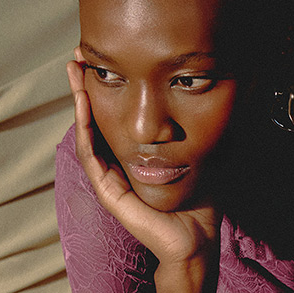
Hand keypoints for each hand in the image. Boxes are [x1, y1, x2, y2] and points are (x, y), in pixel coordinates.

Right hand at [68, 54, 218, 264]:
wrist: (195, 237)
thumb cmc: (200, 199)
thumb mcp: (199, 151)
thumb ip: (196, 126)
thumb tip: (219, 92)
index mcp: (133, 154)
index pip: (114, 114)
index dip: (107, 86)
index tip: (104, 58)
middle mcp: (117, 162)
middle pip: (94, 116)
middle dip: (85, 85)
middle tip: (78, 55)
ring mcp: (109, 176)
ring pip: (87, 130)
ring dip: (79, 99)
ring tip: (74, 71)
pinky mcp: (108, 190)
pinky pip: (90, 154)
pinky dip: (85, 127)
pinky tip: (84, 104)